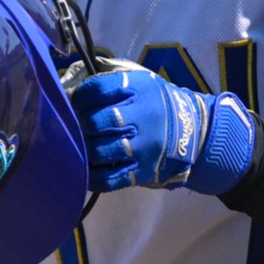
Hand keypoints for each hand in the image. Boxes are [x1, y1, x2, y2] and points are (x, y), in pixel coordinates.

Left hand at [70, 66, 212, 189]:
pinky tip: (86, 169)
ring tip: (85, 144)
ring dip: (86, 148)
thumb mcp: (141, 84)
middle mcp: (142, 118)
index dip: (80, 97)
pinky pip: (108, 180)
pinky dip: (91, 176)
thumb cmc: (158, 104)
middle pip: (95, 122)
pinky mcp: (142, 171)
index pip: (97, 90)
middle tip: (80, 126)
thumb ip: (109, 86)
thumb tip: (69, 95)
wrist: (195, 131)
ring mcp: (142, 148)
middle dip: (81, 124)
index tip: (77, 102)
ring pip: (99, 151)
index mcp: (139, 90)